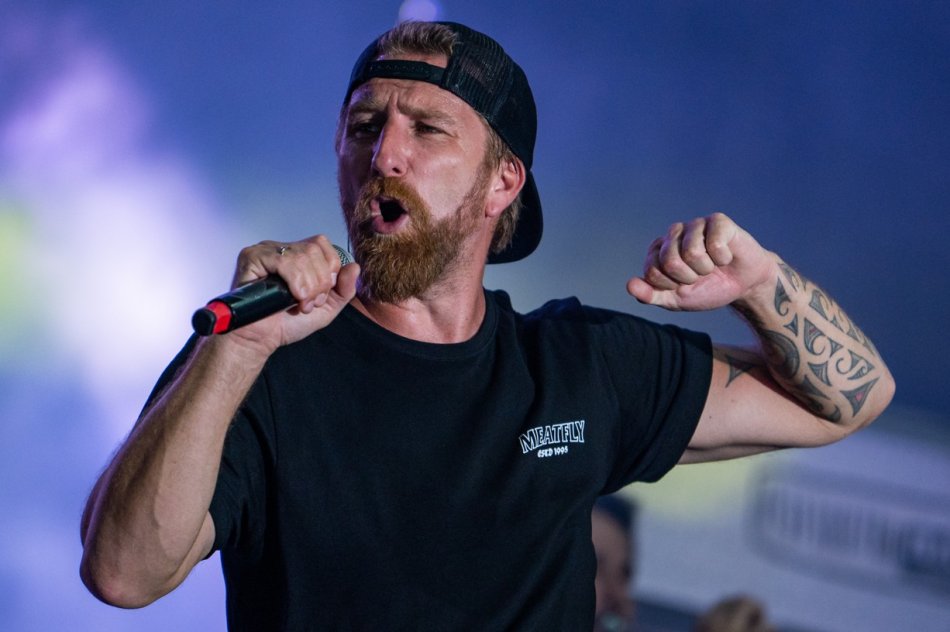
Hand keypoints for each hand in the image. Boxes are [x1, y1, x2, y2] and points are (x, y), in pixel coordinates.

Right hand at [225, 235, 359, 352]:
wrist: (261, 339)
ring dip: (308, 286)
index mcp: (298, 255)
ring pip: (302, 255)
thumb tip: (355, 266)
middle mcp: (281, 249)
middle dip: (319, 282)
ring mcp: (266, 251)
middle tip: (308, 303)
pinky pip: (283, 261)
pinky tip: (292, 298)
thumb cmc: (288, 323)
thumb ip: (344, 289)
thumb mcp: (326, 308)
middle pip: (315, 249)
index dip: (329, 271)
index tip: (319, 297)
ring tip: (299, 304)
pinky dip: (295, 282)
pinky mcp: (252, 257)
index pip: (322, 244)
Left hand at [627, 213, 775, 310]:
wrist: (743, 287)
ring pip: (691, 252)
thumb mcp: (675, 300)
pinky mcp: (718, 221)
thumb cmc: (707, 289)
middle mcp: (674, 233)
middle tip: (700, 275)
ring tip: (713, 265)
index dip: (671, 285)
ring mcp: (695, 224)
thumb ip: (650, 295)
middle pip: (669, 261)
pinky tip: (726, 256)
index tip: (683, 284)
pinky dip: (723, 258)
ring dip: (706, 268)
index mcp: (659, 250)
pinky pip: (714, 244)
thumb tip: (629, 285)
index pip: (651, 271)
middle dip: (688, 278)